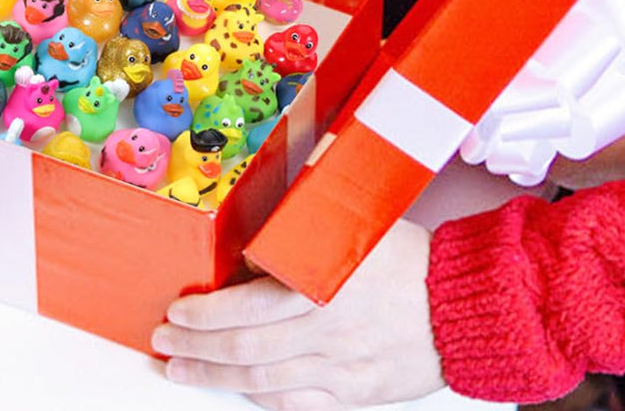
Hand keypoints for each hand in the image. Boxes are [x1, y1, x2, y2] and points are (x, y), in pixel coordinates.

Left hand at [152, 222, 442, 409]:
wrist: (461, 303)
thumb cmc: (408, 258)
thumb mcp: (350, 230)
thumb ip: (298, 239)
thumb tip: (249, 251)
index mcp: (323, 287)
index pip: (246, 309)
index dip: (204, 315)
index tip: (177, 311)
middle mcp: (328, 334)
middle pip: (245, 352)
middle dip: (195, 349)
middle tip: (164, 343)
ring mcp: (342, 370)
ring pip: (264, 383)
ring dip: (215, 377)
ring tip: (183, 370)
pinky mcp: (357, 394)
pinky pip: (298, 404)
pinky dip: (262, 399)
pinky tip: (238, 391)